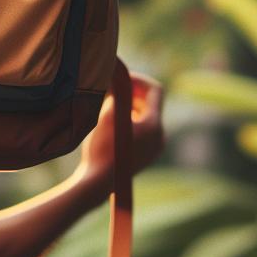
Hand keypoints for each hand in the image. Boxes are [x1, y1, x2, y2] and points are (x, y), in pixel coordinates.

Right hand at [74, 62, 163, 193]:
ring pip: (144, 117)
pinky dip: (128, 121)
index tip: (121, 79)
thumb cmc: (102, 148)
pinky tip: (109, 124)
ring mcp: (153, 148)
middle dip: (131, 93)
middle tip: (111, 89)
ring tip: (107, 106)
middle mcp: (159, 136)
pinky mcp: (144, 156)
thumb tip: (117, 72)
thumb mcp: (109, 113)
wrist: (97, 184)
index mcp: (155, 125)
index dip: (138, 80)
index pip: (155, 90)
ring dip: (128, 107)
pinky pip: (141, 131)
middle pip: (150, 104)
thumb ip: (117, 91)